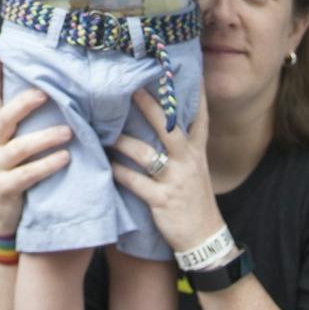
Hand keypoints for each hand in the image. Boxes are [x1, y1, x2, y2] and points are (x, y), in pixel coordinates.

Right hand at [0, 53, 71, 236]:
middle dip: (23, 103)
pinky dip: (46, 165)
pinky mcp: (5, 189)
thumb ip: (32, 129)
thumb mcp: (21, 151)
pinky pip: (26, 174)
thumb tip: (61, 100)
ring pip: (17, 147)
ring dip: (44, 137)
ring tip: (68, 131)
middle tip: (46, 94)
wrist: (6, 221)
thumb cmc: (22, 178)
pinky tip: (65, 159)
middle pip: (3, 118)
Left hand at [110, 89, 225, 253]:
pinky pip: (135, 182)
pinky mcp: (162, 200)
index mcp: (196, 151)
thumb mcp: (195, 168)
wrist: (205, 239)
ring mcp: (175, 181)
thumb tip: (162, 119)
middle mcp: (188, 161)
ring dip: (122, 142)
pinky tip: (106, 165)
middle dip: (150, 107)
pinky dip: (118, 172)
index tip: (181, 69)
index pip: (199, 117)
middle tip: (131, 87)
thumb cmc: (193, 198)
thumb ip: (181, 145)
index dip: (195, 94)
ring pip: (146, 154)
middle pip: (169, 128)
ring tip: (103, 132)